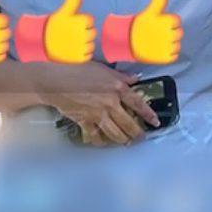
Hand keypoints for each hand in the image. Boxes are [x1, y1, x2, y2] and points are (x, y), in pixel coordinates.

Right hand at [42, 63, 159, 147]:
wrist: (55, 80)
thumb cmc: (78, 69)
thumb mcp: (103, 68)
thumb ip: (121, 76)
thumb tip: (136, 78)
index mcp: (117, 88)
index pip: (138, 103)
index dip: (148, 114)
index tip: (155, 122)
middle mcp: (110, 103)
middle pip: (128, 123)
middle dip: (137, 133)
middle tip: (140, 138)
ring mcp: (98, 114)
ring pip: (115, 133)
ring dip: (122, 140)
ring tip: (126, 142)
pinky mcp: (84, 122)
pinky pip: (96, 136)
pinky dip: (100, 141)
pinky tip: (104, 143)